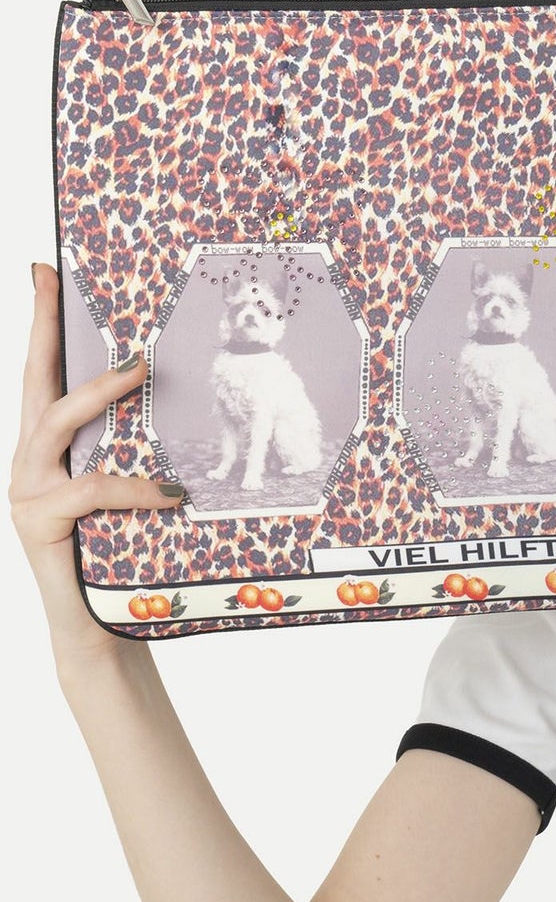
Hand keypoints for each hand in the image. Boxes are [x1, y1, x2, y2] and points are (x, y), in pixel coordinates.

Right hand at [10, 263, 184, 668]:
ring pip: (55, 424)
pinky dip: (134, 487)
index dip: (41, 323)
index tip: (43, 272)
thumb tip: (185, 405)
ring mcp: (24, 492)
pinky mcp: (37, 523)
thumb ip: (137, 454)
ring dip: (99, 394)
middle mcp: (27, 462)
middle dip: (47, 331)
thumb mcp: (130, 497)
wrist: (100, 630)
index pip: (42, 375)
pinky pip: (89, 489)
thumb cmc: (121, 558)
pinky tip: (171, 493)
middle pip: (34, 383)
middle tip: (69, 290)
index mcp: (48, 450)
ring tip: (141, 373)